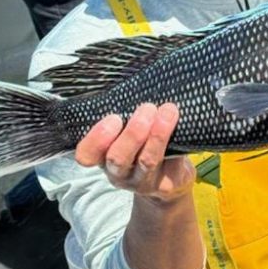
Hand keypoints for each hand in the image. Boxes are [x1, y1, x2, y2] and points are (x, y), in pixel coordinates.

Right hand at [75, 103, 195, 201]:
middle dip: (133, 133)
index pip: (86, 154)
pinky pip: (171, 164)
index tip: (114, 118)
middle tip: (147, 108)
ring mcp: (141, 181)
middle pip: (117, 158)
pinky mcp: (165, 185)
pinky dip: (175, 141)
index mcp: (103, 156)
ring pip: (146, 161)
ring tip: (168, 111)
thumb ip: (126, 114)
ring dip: (157, 135)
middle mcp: (118, 172)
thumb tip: (138, 83)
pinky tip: (180, 123)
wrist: (170, 176)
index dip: (96, 139)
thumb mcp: (128, 131)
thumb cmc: (144, 143)